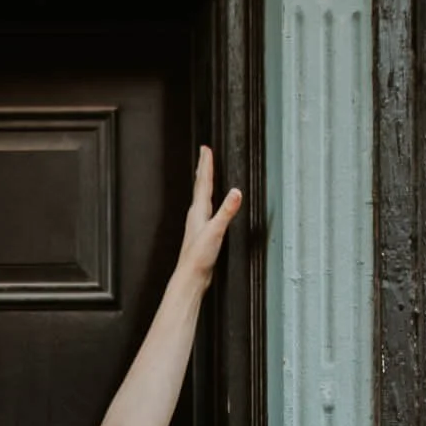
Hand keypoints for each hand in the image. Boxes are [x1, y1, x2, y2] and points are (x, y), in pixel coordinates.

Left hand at [177, 144, 240, 286]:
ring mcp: (197, 224)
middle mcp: (195, 215)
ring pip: (201, 197)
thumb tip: (236, 193)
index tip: (206, 148)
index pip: (203, 183)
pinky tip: (208, 206)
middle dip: (203, 169)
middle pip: (200, 186)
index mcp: (198, 211)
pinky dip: (207, 200)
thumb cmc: (199, 257)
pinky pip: (204, 209)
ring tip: (204, 174)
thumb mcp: (216, 231)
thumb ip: (226, 212)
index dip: (206, 165)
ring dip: (203, 183)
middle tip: (204, 153)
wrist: (190, 277)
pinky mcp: (200, 234)